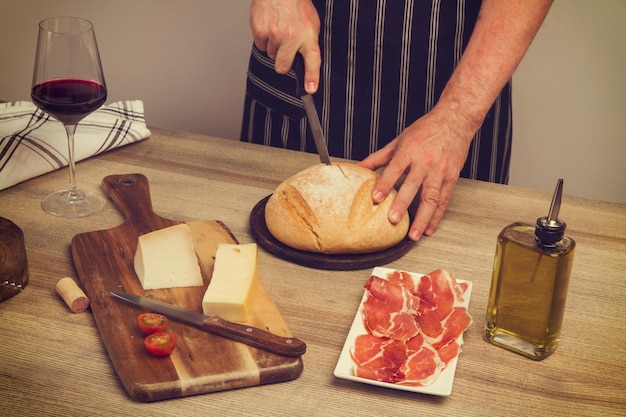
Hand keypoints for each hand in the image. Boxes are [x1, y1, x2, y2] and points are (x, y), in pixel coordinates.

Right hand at [250, 0, 320, 93]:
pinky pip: (260, 45)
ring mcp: (275, 35)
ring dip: (274, 47)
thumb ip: (308, 43)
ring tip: (279, 30)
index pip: (312, 60)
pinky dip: (264, 39)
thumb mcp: (311, 24)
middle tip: (285, 51)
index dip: (311, 77)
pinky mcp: (260, 31)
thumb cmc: (296, 4)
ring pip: (271, 55)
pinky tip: (270, 27)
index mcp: (308, 35)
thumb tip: (305, 61)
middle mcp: (292, 36)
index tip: (309, 89)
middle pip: (283, 67)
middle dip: (283, 64)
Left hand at [358, 107, 472, 240]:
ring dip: (423, 218)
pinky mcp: (451, 178)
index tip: (376, 199)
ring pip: (431, 198)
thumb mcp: (399, 140)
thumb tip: (359, 167)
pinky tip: (429, 228)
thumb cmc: (426, 130)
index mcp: (409, 150)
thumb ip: (379, 157)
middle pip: (413, 186)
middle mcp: (425, 162)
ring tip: (414, 235)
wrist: (455, 120)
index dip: (385, 184)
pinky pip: (443, 201)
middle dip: (403, 204)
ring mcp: (440, 171)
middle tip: (393, 221)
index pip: (395, 169)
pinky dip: (436, 217)